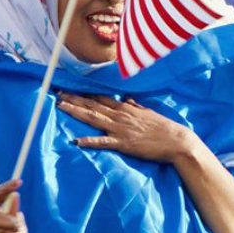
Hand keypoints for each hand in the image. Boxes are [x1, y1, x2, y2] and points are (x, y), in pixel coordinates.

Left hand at [60, 94, 194, 164]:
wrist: (176, 141)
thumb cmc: (164, 128)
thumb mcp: (148, 112)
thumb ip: (136, 106)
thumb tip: (127, 99)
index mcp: (125, 108)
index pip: (100, 98)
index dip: (83, 93)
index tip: (69, 89)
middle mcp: (120, 115)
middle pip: (92, 105)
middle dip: (74, 99)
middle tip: (57, 93)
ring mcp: (120, 129)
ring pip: (93, 118)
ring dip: (76, 111)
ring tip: (61, 106)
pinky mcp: (123, 143)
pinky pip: (103, 142)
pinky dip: (89, 141)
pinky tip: (76, 140)